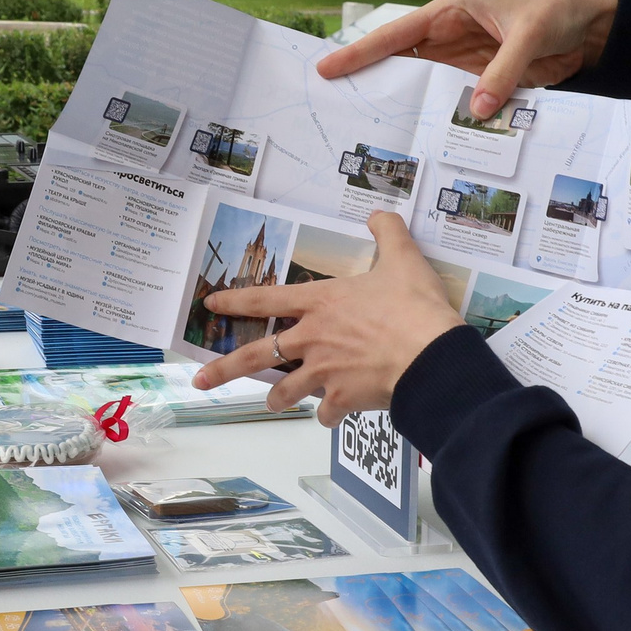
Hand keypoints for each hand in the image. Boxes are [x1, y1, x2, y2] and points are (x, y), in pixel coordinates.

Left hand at [189, 211, 464, 423]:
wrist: (431, 357)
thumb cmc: (414, 306)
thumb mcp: (404, 258)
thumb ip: (388, 233)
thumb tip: (378, 214)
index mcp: (319, 303)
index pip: (265, 300)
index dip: (234, 301)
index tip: (210, 305)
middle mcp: (312, 338)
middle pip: (257, 354)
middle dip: (224, 369)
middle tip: (200, 380)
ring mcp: (323, 372)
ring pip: (285, 390)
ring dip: (277, 398)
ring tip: (273, 403)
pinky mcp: (342, 399)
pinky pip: (326, 413)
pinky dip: (328, 416)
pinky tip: (332, 416)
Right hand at [317, 0, 620, 116]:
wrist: (588, 29)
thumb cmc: (556, 12)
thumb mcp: (530, 34)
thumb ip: (503, 71)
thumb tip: (477, 111)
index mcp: (450, 14)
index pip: (396, 35)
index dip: (360, 52)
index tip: (327, 67)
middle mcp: (448, 39)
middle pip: (398, 65)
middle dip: (368, 83)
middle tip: (334, 109)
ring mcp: (462, 65)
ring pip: (421, 89)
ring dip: (403, 109)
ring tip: (371, 133)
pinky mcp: (480, 84)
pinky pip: (452, 105)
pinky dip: (439, 121)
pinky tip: (424, 141)